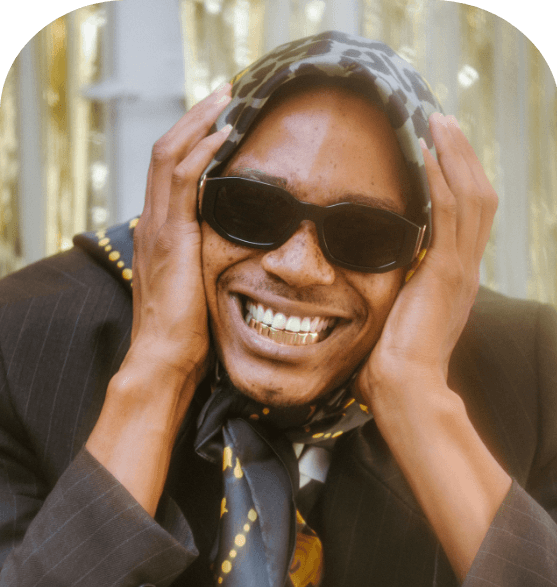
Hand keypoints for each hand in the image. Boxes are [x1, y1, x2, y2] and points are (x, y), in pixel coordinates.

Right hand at [127, 83, 232, 384]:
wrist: (165, 359)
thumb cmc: (187, 333)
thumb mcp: (198, 287)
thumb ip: (209, 261)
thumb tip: (240, 252)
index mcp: (160, 231)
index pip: (171, 170)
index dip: (193, 140)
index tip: (222, 120)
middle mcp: (153, 221)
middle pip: (167, 150)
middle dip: (196, 117)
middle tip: (227, 94)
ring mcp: (158, 227)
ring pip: (170, 153)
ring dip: (200, 122)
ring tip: (228, 98)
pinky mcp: (171, 236)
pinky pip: (183, 178)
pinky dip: (202, 150)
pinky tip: (227, 134)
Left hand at [357, 113, 497, 400]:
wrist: (404, 388)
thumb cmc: (392, 362)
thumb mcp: (396, 316)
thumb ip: (394, 290)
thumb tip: (366, 276)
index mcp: (454, 278)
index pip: (466, 216)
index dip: (456, 179)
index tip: (436, 150)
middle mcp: (465, 268)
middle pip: (478, 197)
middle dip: (461, 156)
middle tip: (442, 123)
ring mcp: (461, 270)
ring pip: (473, 196)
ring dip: (455, 155)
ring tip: (437, 123)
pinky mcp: (447, 273)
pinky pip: (452, 214)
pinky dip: (442, 179)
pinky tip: (426, 152)